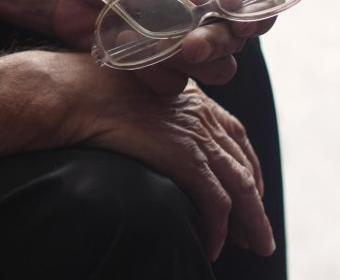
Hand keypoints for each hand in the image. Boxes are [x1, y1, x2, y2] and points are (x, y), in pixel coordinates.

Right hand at [38, 51, 274, 260]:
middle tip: (259, 231)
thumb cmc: (94, 93)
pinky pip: (215, 202)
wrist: (80, 93)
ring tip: (257, 246)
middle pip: (245, 166)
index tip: (252, 190)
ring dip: (252, 222)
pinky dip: (218, 228)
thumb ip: (156, 113)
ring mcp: (197, 137)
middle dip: (256, 202)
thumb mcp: (136, 96)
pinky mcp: (186, 158)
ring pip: (241, 188)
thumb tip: (150, 133)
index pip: (236, 136)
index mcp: (195, 100)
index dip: (248, 166)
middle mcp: (204, 117)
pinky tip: (213, 247)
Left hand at [52, 0, 274, 93]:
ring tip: (149, 43)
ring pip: (214, 69)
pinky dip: (153, 71)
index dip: (260, 10)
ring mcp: (181, 43)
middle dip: (217, 43)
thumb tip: (231, 2)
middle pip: (236, 41)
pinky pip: (174, 83)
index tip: (247, 21)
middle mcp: (201, 13)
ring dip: (188, 62)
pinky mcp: (157, 67)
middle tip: (190, 44)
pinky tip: (126, 47)